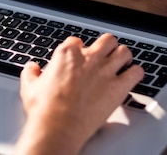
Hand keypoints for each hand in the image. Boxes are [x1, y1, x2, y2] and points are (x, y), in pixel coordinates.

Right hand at [16, 34, 143, 154]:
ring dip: (124, 57)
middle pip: (106, 40)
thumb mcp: (29, 87)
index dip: (79, 49)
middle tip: (106, 56)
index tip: (79, 58)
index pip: (78, 40)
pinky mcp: (118, 87)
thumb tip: (32, 68)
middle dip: (107, 47)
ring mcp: (105, 71)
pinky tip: (132, 77)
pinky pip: (136, 72)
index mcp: (67, 54)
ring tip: (122, 63)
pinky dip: (136, 73)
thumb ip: (31, 73)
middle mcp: (88, 58)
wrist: (58, 127)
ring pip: (124, 51)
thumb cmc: (45, 109)